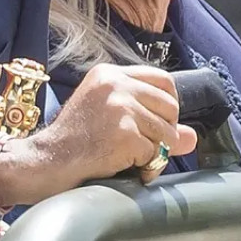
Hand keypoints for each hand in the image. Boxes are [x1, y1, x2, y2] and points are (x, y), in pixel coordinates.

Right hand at [0, 63, 197, 207]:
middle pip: (171, 106)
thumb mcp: (106, 115)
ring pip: (167, 133)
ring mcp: (121, 108)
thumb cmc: (72, 138)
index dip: (167, 104)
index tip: (157, 121)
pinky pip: (155, 154)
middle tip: (143, 144)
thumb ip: (147, 117)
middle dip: (164, 130)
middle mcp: (116, 84)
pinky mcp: (126, 133)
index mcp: (109, 74)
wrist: (48, 159)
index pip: (163, 80)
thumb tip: (192, 136)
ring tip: (129, 156)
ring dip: (154, 152)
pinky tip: (122, 164)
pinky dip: (144, 166)